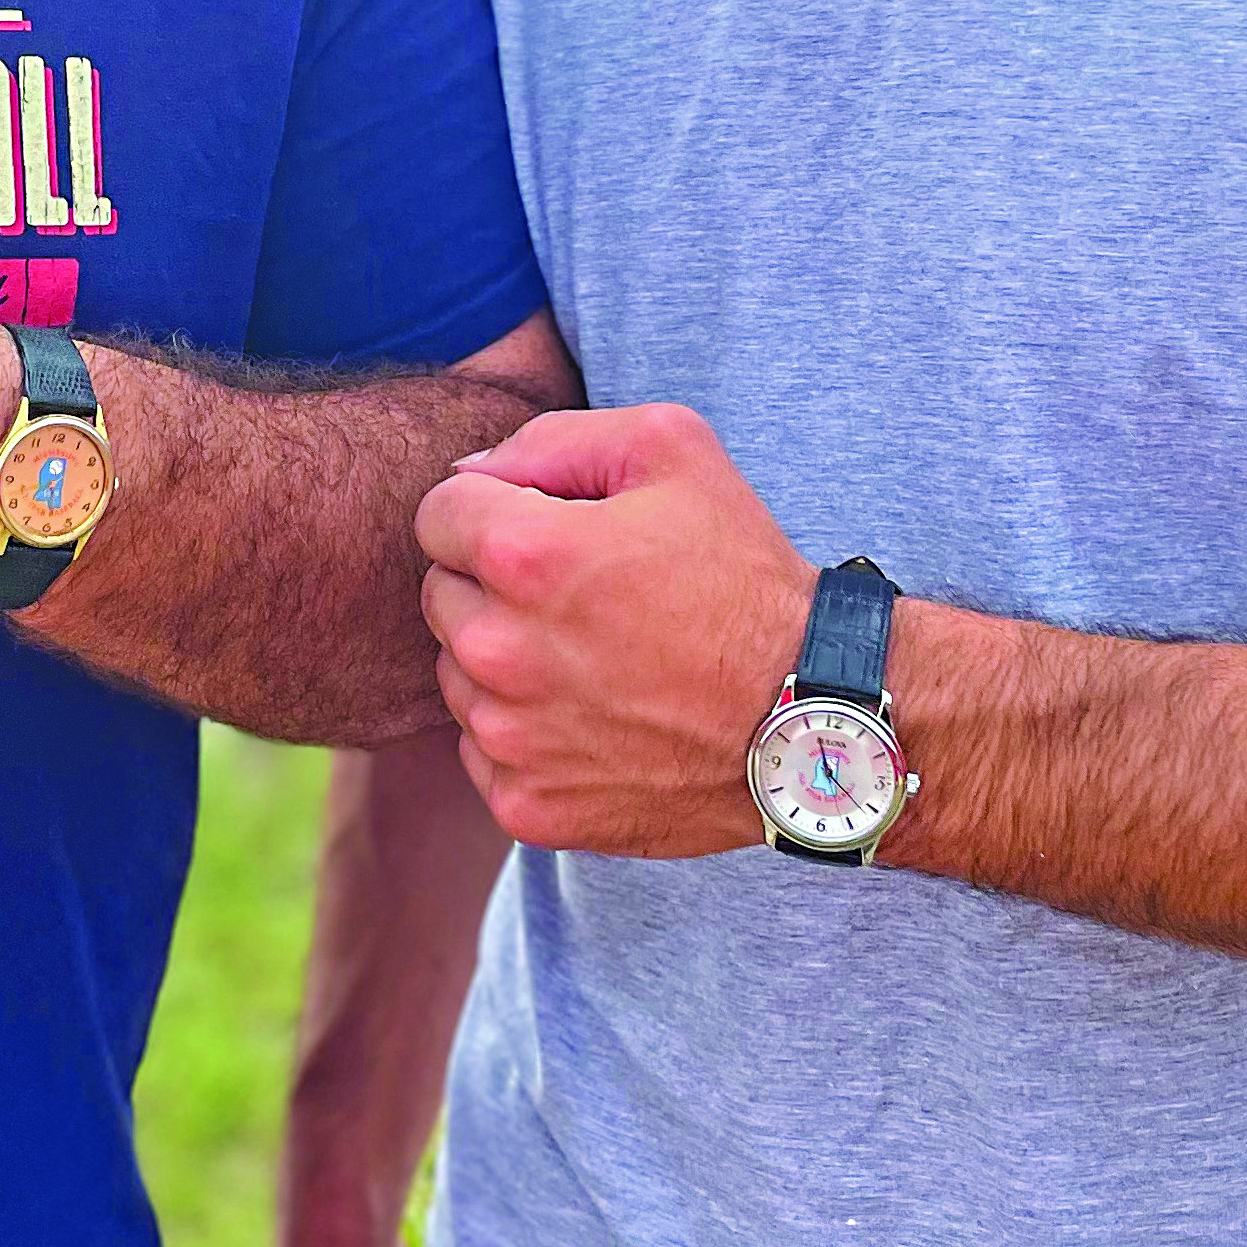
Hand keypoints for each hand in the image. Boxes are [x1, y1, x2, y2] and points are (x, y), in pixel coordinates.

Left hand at [416, 403, 811, 855]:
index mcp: (524, 556)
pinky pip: (484, 751)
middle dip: (494, 583)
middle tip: (581, 596)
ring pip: (457, 675)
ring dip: (504, 659)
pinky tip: (594, 716)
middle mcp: (500, 651)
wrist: (809, 712)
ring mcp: (510, 738)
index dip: (494, 509)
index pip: (438, 512)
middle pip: (440, 594)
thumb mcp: (670, 449)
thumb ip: (551, 440)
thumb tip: (470, 476)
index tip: (549, 529)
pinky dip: (524, 733)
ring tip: (593, 657)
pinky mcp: (527, 807)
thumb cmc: (742, 574)